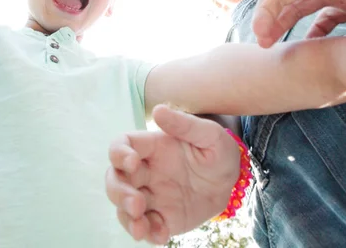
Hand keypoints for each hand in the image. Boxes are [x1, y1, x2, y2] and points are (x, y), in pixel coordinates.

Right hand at [106, 105, 239, 244]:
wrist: (231, 181)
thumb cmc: (217, 150)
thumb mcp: (208, 134)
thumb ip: (184, 123)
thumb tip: (158, 110)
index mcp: (151, 147)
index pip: (121, 146)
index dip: (119, 154)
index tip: (132, 163)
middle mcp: (145, 171)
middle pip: (115, 178)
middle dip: (118, 192)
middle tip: (136, 203)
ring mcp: (152, 196)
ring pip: (124, 206)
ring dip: (127, 217)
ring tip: (141, 227)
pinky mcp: (163, 218)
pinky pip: (147, 227)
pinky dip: (149, 233)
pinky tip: (161, 235)